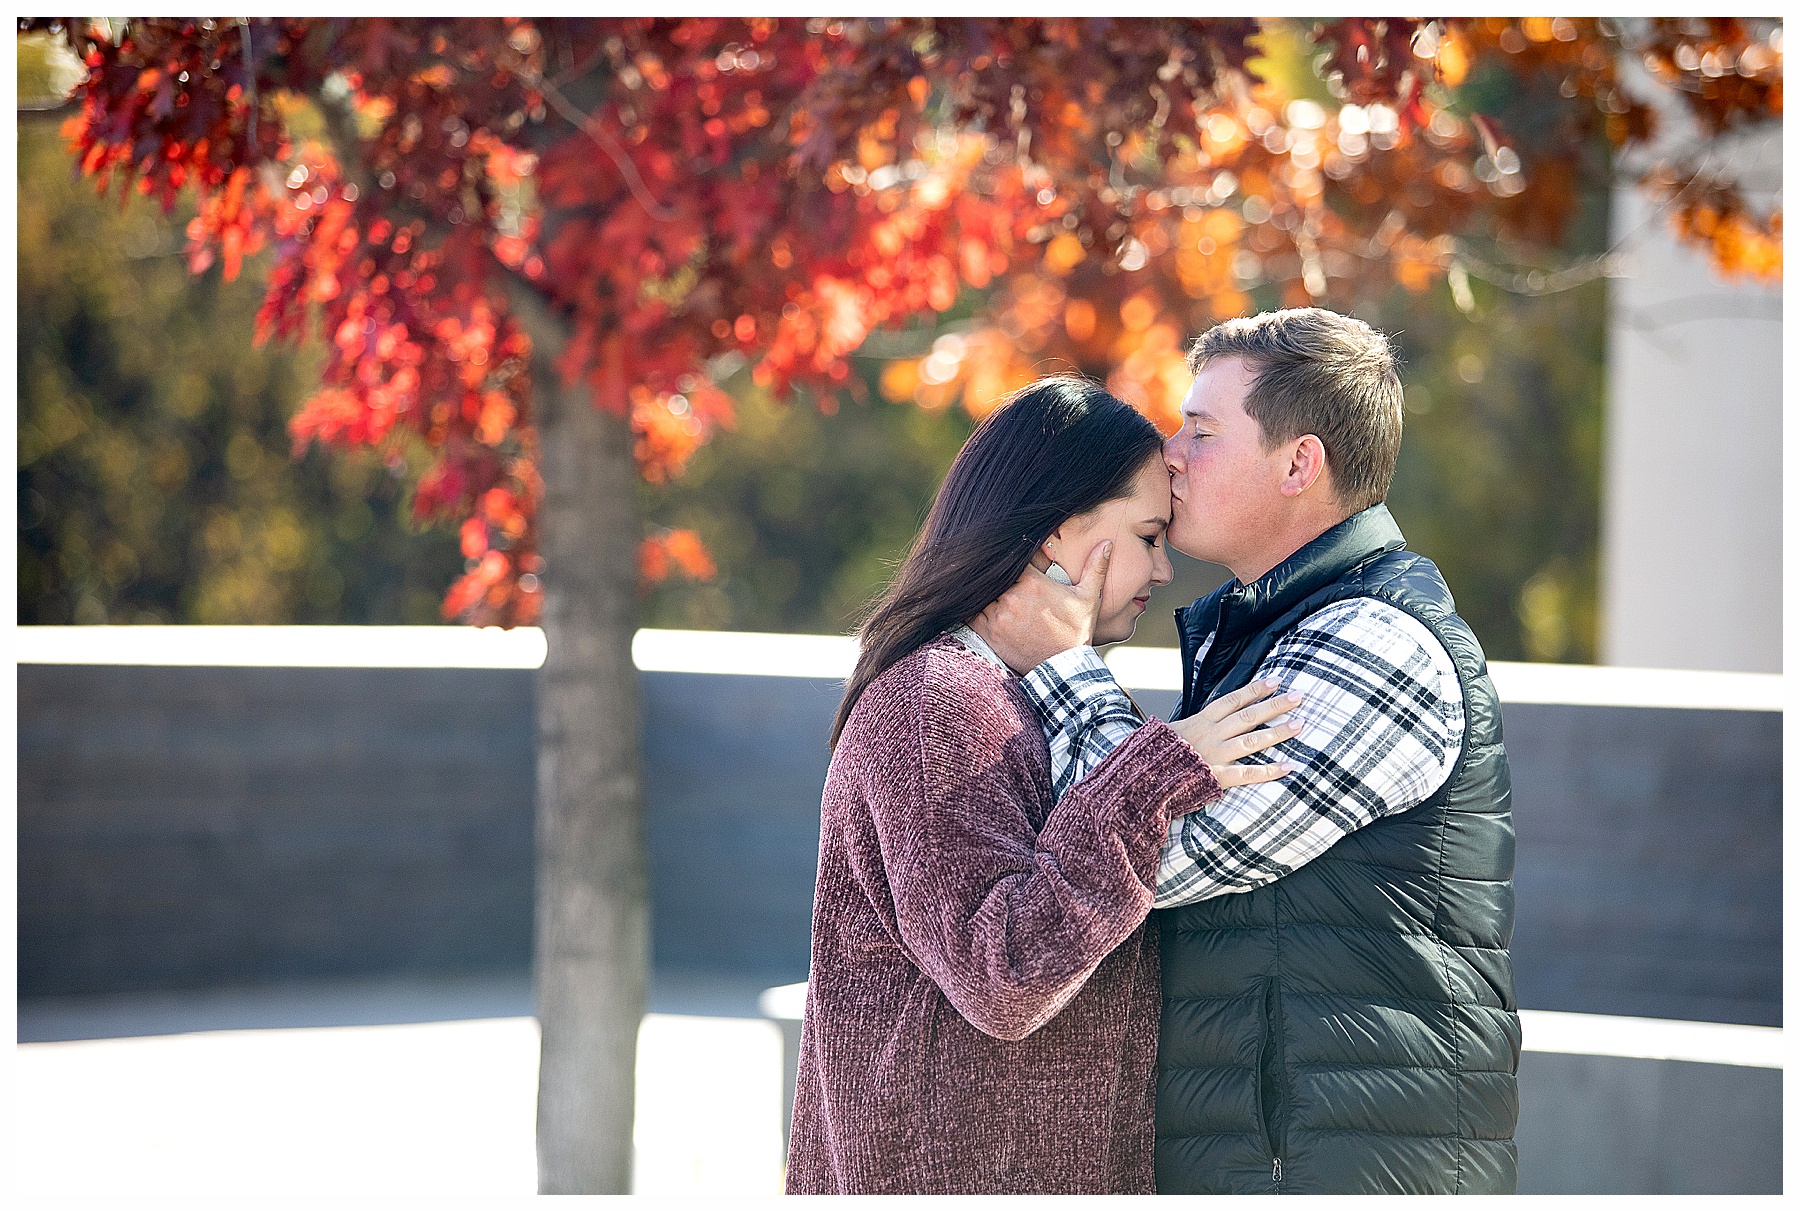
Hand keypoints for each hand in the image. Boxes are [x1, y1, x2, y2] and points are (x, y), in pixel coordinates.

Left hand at [970, 541, 1111, 672]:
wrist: (1064, 668)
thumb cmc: (1076, 631)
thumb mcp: (1088, 598)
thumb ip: (1095, 568)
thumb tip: (1106, 543)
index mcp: (1033, 583)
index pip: (1015, 558)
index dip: (1013, 556)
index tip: (1014, 558)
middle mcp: (1012, 597)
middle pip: (996, 574)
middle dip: (998, 573)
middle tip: (997, 572)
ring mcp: (998, 615)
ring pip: (981, 592)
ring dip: (985, 590)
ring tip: (988, 589)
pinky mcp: (988, 632)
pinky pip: (971, 613)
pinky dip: (973, 607)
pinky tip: (979, 604)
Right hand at [1167, 679, 1302, 788]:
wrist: (1144, 775)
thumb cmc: (1159, 753)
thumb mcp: (1174, 730)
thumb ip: (1196, 724)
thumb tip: (1215, 717)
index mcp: (1200, 721)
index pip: (1232, 700)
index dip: (1254, 690)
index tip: (1275, 681)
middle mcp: (1211, 735)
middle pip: (1248, 716)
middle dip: (1274, 705)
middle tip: (1298, 696)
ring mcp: (1215, 755)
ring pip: (1252, 740)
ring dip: (1278, 732)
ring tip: (1300, 724)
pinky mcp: (1217, 777)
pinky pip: (1247, 774)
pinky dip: (1269, 771)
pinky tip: (1289, 766)